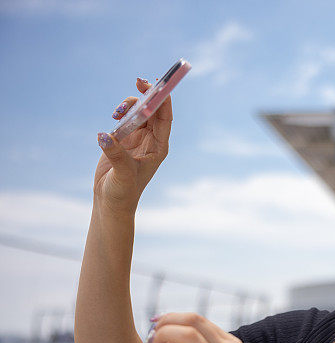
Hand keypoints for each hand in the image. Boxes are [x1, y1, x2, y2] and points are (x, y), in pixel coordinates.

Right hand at [94, 77, 172, 214]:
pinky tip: (113, 118)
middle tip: (138, 81)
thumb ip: (115, 153)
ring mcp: (136, 139)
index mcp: (158, 147)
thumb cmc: (123, 192)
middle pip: (152, 111)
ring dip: (129, 105)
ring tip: (117, 112)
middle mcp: (150, 141)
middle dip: (147, 95)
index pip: (165, 119)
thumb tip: (104, 135)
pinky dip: (120, 114)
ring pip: (137, 112)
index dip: (163, 101)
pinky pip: (124, 119)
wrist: (111, 202)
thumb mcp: (122, 173)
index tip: (157, 85)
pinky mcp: (122, 139)